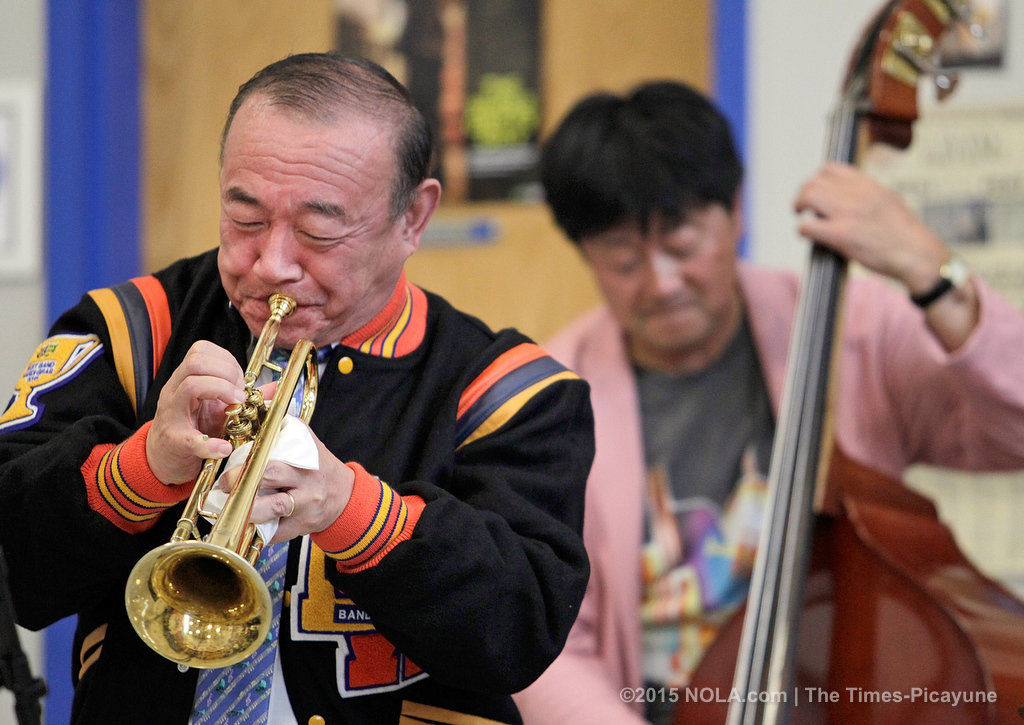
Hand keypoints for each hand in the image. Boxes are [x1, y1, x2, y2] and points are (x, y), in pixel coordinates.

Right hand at [145, 341, 245, 483]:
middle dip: (226, 372)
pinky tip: (224, 448)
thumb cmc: (193, 429)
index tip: (239, 379)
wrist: (164, 458)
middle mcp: (175, 391)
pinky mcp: (175, 442)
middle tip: (239, 394)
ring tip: (235, 407)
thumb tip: (274, 388)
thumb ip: (243, 395)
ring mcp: (172, 415)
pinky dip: (210, 444)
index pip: (200, 351)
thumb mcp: (217, 408)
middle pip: (195, 362)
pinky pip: (191, 440)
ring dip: (221, 391)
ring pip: (190, 385)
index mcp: (184, 380)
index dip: (226, 359)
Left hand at [222, 427, 355, 542]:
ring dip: (247, 510)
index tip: (230, 471)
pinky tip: (246, 527)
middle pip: (270, 478)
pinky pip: (276, 533)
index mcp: (306, 461)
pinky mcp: (301, 528)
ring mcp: (305, 508)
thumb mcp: (310, 444)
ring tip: (231, 508)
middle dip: (242, 482)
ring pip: (272, 510)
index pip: (274, 459)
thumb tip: (261, 409)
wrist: (346, 497)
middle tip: (225, 486)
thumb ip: (286, 429)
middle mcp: (307, 483)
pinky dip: (258, 531)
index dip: (248, 465)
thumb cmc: (321, 468)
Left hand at [795, 162, 977, 350]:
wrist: (917, 253)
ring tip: (803, 217)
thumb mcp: (888, 199)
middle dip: (804, 194)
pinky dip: (803, 230)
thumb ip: (865, 194)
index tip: (818, 193)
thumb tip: (845, 195)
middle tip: (803, 208)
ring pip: (808, 197)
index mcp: (868, 184)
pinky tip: (809, 235)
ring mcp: (848, 213)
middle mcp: (856, 194)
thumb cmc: (904, 233)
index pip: (830, 168)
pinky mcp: (841, 235)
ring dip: (799, 207)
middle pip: (814, 182)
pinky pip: (808, 226)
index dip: (818, 180)